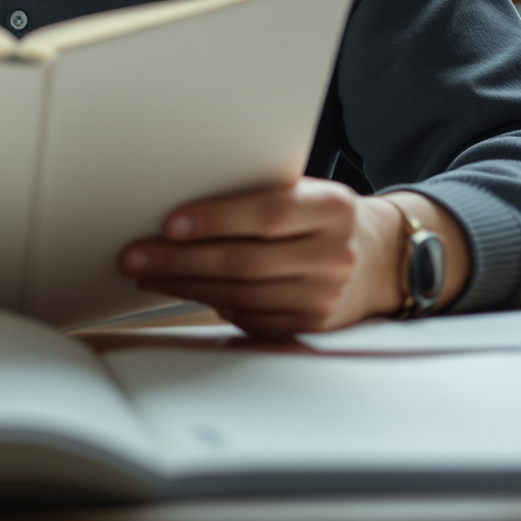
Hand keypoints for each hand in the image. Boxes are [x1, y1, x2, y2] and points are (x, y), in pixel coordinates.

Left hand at [117, 180, 464, 338]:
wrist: (382, 259)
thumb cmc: (327, 219)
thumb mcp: (310, 194)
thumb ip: (264, 197)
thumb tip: (187, 210)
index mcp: (331, 208)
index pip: (267, 214)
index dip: (216, 219)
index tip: (172, 223)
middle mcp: (333, 254)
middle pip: (246, 261)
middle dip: (182, 260)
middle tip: (138, 254)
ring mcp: (325, 295)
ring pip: (241, 294)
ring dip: (186, 285)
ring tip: (149, 272)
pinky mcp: (311, 325)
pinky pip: (250, 318)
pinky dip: (212, 303)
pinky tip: (185, 291)